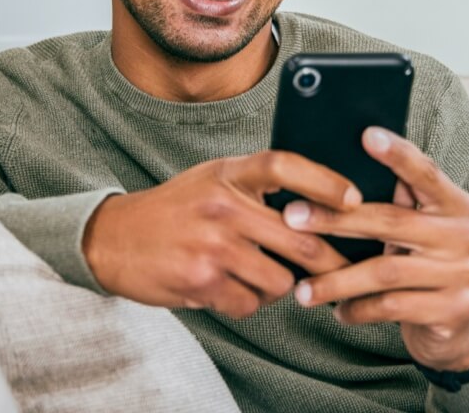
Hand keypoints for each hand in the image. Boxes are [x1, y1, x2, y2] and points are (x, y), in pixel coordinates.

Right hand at [83, 150, 358, 317]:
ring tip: (257, 275)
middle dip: (330, 261)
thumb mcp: (213, 178)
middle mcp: (221, 204)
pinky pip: (249, 303)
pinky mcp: (200, 280)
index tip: (355, 199)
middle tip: (345, 270)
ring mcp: (212, 244)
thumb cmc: (176, 208)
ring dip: (278, 286)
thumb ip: (256, 184)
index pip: (284, 166)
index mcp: (228, 173)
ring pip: (279, 279)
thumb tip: (321, 203)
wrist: (113, 237)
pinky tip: (226, 288)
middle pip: (299, 236)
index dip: (325, 182)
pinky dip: (245, 302)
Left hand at [282, 127, 468, 370]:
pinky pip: (392, 306)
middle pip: (391, 221)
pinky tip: (337, 311)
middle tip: (292, 217)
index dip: (397, 154)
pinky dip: (359, 309)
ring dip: (337, 280)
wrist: (453, 327)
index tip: (366, 135)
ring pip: (385, 271)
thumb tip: (331, 173)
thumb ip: (394, 204)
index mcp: (454, 204)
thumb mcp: (414, 232)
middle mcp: (463, 233)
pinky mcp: (453, 309)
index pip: (425, 172)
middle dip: (335, 219)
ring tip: (302, 289)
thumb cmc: (419, 265)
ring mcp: (461, 272)